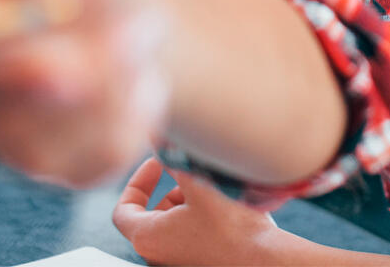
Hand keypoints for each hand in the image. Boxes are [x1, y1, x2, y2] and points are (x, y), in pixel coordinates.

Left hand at [112, 157, 289, 266]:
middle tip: (184, 172)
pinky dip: (194, 218)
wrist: (267, 260)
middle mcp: (157, 255)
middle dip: (165, 189)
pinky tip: (219, 206)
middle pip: (147, 216)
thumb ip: (175, 157)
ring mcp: (177, 262)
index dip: (137, 181)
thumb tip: (160, 135)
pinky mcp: (197, 263)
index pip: (122, 209)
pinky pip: (186, 237)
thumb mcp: (200, 183)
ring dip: (182, 203)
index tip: (158, 165)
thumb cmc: (233, 227)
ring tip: (207, 188)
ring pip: (169, 226)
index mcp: (147, 238)